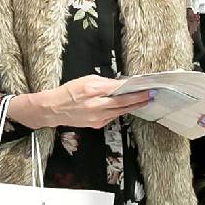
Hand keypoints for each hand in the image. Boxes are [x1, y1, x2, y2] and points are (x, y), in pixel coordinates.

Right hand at [12, 75, 149, 129]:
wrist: (54, 109)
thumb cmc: (68, 92)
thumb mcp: (86, 80)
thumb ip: (104, 82)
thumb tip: (120, 84)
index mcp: (93, 90)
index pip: (119, 89)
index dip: (134, 89)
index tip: (146, 87)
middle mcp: (96, 105)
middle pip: (123, 103)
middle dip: (139, 99)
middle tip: (151, 95)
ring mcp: (97, 117)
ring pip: (120, 111)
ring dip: (132, 106)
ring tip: (143, 101)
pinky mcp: (97, 124)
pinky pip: (113, 117)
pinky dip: (120, 111)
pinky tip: (125, 107)